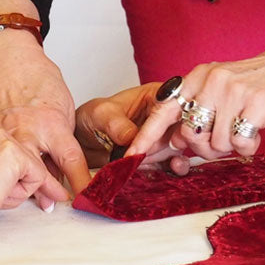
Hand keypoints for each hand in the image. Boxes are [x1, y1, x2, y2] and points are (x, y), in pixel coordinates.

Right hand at [0, 41, 88, 204]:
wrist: (7, 60)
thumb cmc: (37, 81)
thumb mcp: (63, 109)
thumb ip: (63, 140)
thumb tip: (64, 171)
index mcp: (50, 123)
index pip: (70, 161)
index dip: (80, 183)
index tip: (87, 198)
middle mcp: (25, 131)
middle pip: (37, 173)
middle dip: (46, 192)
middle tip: (54, 204)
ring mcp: (3, 135)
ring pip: (14, 171)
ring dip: (24, 185)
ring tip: (34, 197)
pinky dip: (5, 170)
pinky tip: (10, 177)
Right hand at [0, 120, 48, 240]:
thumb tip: (17, 171)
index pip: (12, 153)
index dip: (4, 177)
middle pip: (25, 159)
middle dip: (13, 182)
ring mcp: (2, 138)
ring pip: (33, 168)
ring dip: (17, 188)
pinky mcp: (13, 154)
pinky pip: (39, 178)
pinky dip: (22, 193)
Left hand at [77, 82, 195, 173]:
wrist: (85, 141)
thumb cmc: (93, 117)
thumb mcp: (100, 114)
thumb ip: (116, 124)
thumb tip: (133, 137)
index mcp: (154, 95)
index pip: (169, 106)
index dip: (162, 124)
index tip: (146, 144)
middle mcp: (165, 114)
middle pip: (179, 128)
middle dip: (161, 145)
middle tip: (141, 156)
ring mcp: (167, 135)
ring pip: (179, 147)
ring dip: (163, 158)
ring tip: (142, 163)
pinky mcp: (164, 155)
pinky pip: (177, 162)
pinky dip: (174, 169)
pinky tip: (169, 170)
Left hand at [128, 45, 264, 161]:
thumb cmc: (261, 82)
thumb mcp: (223, 90)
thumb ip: (199, 110)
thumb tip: (177, 141)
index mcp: (198, 77)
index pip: (164, 110)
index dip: (146, 135)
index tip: (131, 157)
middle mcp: (211, 80)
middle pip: (190, 134)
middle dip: (205, 148)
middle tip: (225, 140)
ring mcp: (233, 90)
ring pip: (216, 142)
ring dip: (231, 147)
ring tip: (246, 131)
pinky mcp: (256, 103)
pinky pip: (241, 142)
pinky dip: (248, 146)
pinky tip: (257, 132)